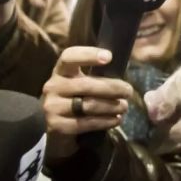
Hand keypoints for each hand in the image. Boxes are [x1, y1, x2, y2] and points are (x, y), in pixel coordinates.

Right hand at [42, 46, 132, 162]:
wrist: (54, 124)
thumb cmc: (74, 96)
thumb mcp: (78, 81)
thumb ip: (95, 74)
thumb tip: (122, 67)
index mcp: (60, 71)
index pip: (69, 57)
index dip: (88, 55)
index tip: (109, 56)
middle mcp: (53, 86)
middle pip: (86, 85)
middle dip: (112, 88)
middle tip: (128, 91)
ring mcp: (52, 107)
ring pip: (88, 105)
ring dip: (111, 106)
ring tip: (124, 107)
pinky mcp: (57, 126)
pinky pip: (86, 123)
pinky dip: (105, 121)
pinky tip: (116, 119)